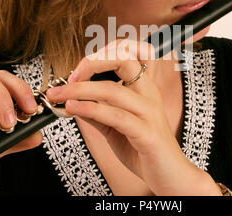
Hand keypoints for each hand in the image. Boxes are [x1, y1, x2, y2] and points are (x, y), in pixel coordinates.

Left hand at [46, 39, 204, 194]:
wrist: (171, 177)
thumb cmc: (144, 150)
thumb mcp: (114, 128)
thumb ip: (96, 113)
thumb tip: (72, 100)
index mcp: (144, 88)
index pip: (126, 54)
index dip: (99, 55)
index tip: (76, 71)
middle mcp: (149, 94)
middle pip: (123, 60)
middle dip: (92, 62)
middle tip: (69, 77)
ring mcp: (150, 112)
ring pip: (113, 89)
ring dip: (80, 90)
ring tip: (59, 95)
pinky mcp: (147, 134)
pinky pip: (116, 116)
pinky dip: (91, 109)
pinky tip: (73, 109)